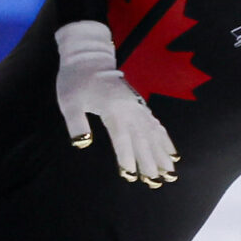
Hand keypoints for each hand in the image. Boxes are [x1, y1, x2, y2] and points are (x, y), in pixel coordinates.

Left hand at [54, 21, 177, 187]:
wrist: (89, 56)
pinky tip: (172, 154)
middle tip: (156, 183)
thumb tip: (82, 144)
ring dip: (161, 155)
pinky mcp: (140, 105)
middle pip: (142, 139)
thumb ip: (77, 123)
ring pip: (153, 134)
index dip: (126, 157)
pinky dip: (165, 140)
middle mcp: (130, 108)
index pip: (121, 138)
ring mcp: (137, 106)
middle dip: (149, 163)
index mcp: (112, 108)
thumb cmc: (75, 80)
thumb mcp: (69, 102)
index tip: (130, 176)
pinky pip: (156, 125)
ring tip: (170, 174)